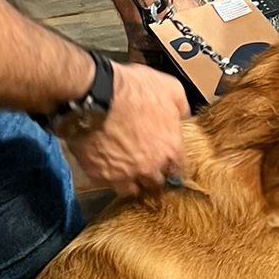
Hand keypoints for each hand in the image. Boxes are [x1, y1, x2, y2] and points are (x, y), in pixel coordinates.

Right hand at [66, 62, 188, 196]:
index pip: (178, 170)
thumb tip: (184, 116)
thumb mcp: (170, 88)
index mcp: (171, 150)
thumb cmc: (133, 90)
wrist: (94, 96)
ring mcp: (125, 175)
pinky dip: (109, 178)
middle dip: (152, 174)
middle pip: (156, 183)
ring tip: (126, 169)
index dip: (171, 164)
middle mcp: (150, 168)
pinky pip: (108, 185)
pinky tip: (108, 167)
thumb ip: (181, 108)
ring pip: (132, 190)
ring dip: (131, 181)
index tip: (166, 160)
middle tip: (144, 163)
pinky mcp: (100, 176)